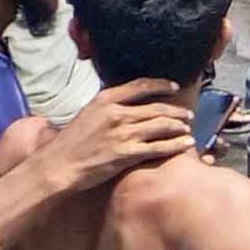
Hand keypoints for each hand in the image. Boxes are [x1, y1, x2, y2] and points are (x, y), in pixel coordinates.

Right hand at [40, 79, 192, 190]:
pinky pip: (159, 147)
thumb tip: (127, 100)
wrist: (61, 164)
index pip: (140, 86)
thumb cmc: (72, 141)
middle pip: (156, 108)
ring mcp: (123, 134)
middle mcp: (116, 114)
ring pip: (161, 126)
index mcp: (105, 100)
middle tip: (188, 113)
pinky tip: (186, 144)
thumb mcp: (88, 113)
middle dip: (176, 110)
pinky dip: (176, 145)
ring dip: (179, 127)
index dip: (161, 85)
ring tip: (188, 128)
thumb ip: (108, 106)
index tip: (174, 87)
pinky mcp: (127, 153)